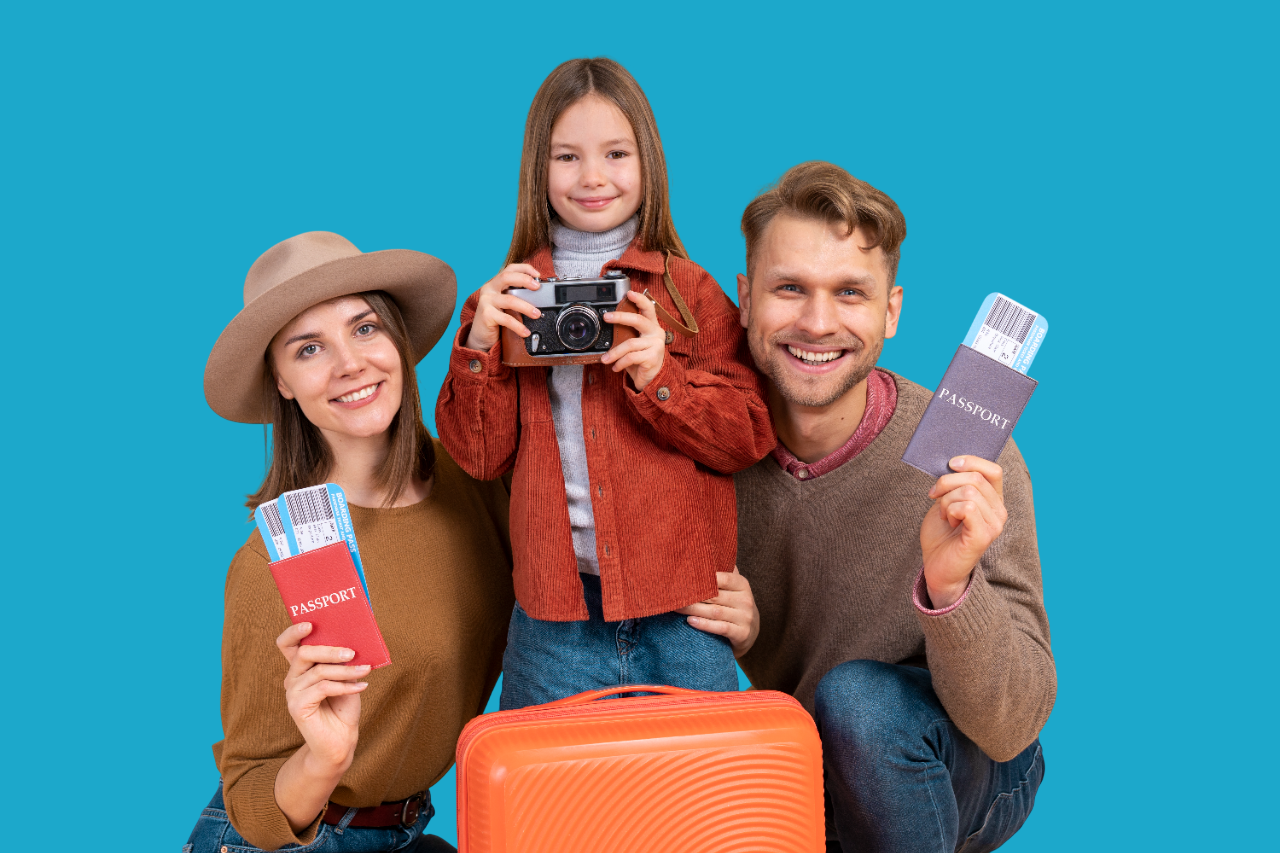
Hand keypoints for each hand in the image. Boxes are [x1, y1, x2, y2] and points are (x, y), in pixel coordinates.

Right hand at [276, 622, 368, 772]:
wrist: (341, 740)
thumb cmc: (343, 706)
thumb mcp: (346, 677)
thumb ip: (342, 661)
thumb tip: (353, 641)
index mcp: (301, 668)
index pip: (287, 644)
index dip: (294, 632)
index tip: (310, 623)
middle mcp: (292, 678)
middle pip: (304, 653)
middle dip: (330, 650)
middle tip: (352, 652)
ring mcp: (292, 693)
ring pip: (318, 671)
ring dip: (345, 670)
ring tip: (365, 670)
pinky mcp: (297, 707)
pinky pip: (322, 688)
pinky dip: (345, 686)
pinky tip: (361, 686)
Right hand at [463, 263, 543, 351]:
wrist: (481, 336)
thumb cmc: (496, 318)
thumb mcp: (505, 303)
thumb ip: (516, 295)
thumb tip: (538, 294)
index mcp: (495, 283)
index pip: (509, 269)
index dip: (524, 268)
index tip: (537, 275)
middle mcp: (489, 289)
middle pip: (506, 277)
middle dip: (524, 279)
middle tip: (537, 288)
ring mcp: (486, 301)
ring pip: (510, 300)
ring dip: (526, 307)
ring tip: (537, 314)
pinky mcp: (486, 315)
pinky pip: (507, 319)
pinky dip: (518, 326)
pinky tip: (525, 332)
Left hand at [601, 290, 665, 391]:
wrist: (652, 379)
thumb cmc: (641, 358)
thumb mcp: (634, 343)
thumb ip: (627, 333)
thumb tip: (609, 323)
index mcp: (652, 326)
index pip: (648, 308)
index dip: (639, 299)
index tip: (629, 293)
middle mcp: (656, 333)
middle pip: (638, 320)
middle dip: (621, 317)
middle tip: (607, 317)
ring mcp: (656, 345)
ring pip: (630, 344)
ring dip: (614, 352)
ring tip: (605, 359)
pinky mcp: (652, 358)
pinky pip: (631, 357)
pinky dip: (620, 363)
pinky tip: (616, 367)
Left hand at [676, 566, 759, 658]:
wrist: (750, 629)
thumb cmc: (734, 603)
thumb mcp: (732, 587)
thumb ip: (721, 572)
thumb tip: (698, 554)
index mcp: (742, 584)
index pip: (724, 578)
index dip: (705, 578)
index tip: (685, 577)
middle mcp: (746, 600)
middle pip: (715, 596)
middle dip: (693, 596)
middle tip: (674, 594)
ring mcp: (745, 617)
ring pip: (715, 612)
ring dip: (693, 610)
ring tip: (676, 608)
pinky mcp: (742, 633)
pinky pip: (720, 628)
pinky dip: (704, 624)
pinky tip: (690, 621)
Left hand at [920, 456, 1007, 608]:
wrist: (936, 566)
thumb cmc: (941, 535)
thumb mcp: (946, 501)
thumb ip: (954, 484)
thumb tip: (952, 463)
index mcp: (992, 501)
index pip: (993, 470)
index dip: (971, 461)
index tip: (950, 464)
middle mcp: (999, 512)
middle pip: (976, 478)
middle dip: (947, 482)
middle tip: (935, 496)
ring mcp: (994, 524)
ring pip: (970, 492)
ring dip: (947, 500)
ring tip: (944, 515)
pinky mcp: (984, 536)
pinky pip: (967, 507)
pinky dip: (951, 510)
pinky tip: (949, 522)